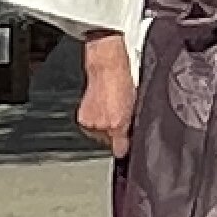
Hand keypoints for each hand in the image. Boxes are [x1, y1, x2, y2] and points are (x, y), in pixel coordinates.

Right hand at [77, 32, 135, 159]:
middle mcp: (103, 126)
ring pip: (99, 135)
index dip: (123, 148)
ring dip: (102, 127)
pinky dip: (94, 121)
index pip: (120, 148)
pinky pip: (89, 127)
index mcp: (118, 124)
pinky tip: (100, 109)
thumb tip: (129, 135)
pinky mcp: (82, 119)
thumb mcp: (134, 105)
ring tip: (108, 111)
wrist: (107, 67)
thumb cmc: (123, 82)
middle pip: (109, 142)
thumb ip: (131, 123)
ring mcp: (91, 123)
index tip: (124, 149)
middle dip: (113, 133)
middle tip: (117, 119)